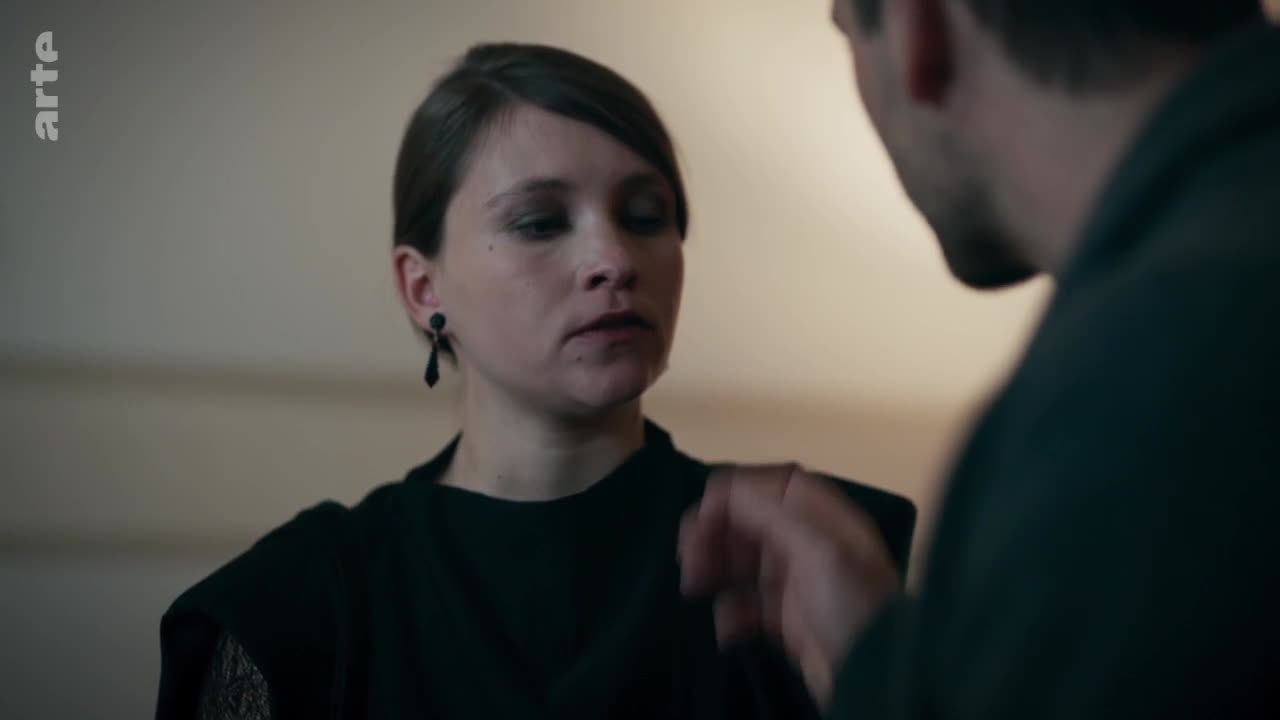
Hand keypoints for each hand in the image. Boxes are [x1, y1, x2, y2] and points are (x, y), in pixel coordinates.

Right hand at [677, 464, 900, 707]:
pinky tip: (728, 626)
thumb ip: (770, 511)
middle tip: (689, 557)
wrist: (874, 677)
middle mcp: (808, 541)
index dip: (733, 495)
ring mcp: (796, 580)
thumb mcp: (818, 548)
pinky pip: (745, 603)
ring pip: (741, 559)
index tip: (703, 516)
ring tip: (694, 586)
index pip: (769, 485)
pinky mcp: (786, 618)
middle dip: (714, 533)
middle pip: (748, 520)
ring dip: (713, 567)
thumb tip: (723, 489)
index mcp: (821, 516)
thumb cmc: (852, 604)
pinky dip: (730, 610)